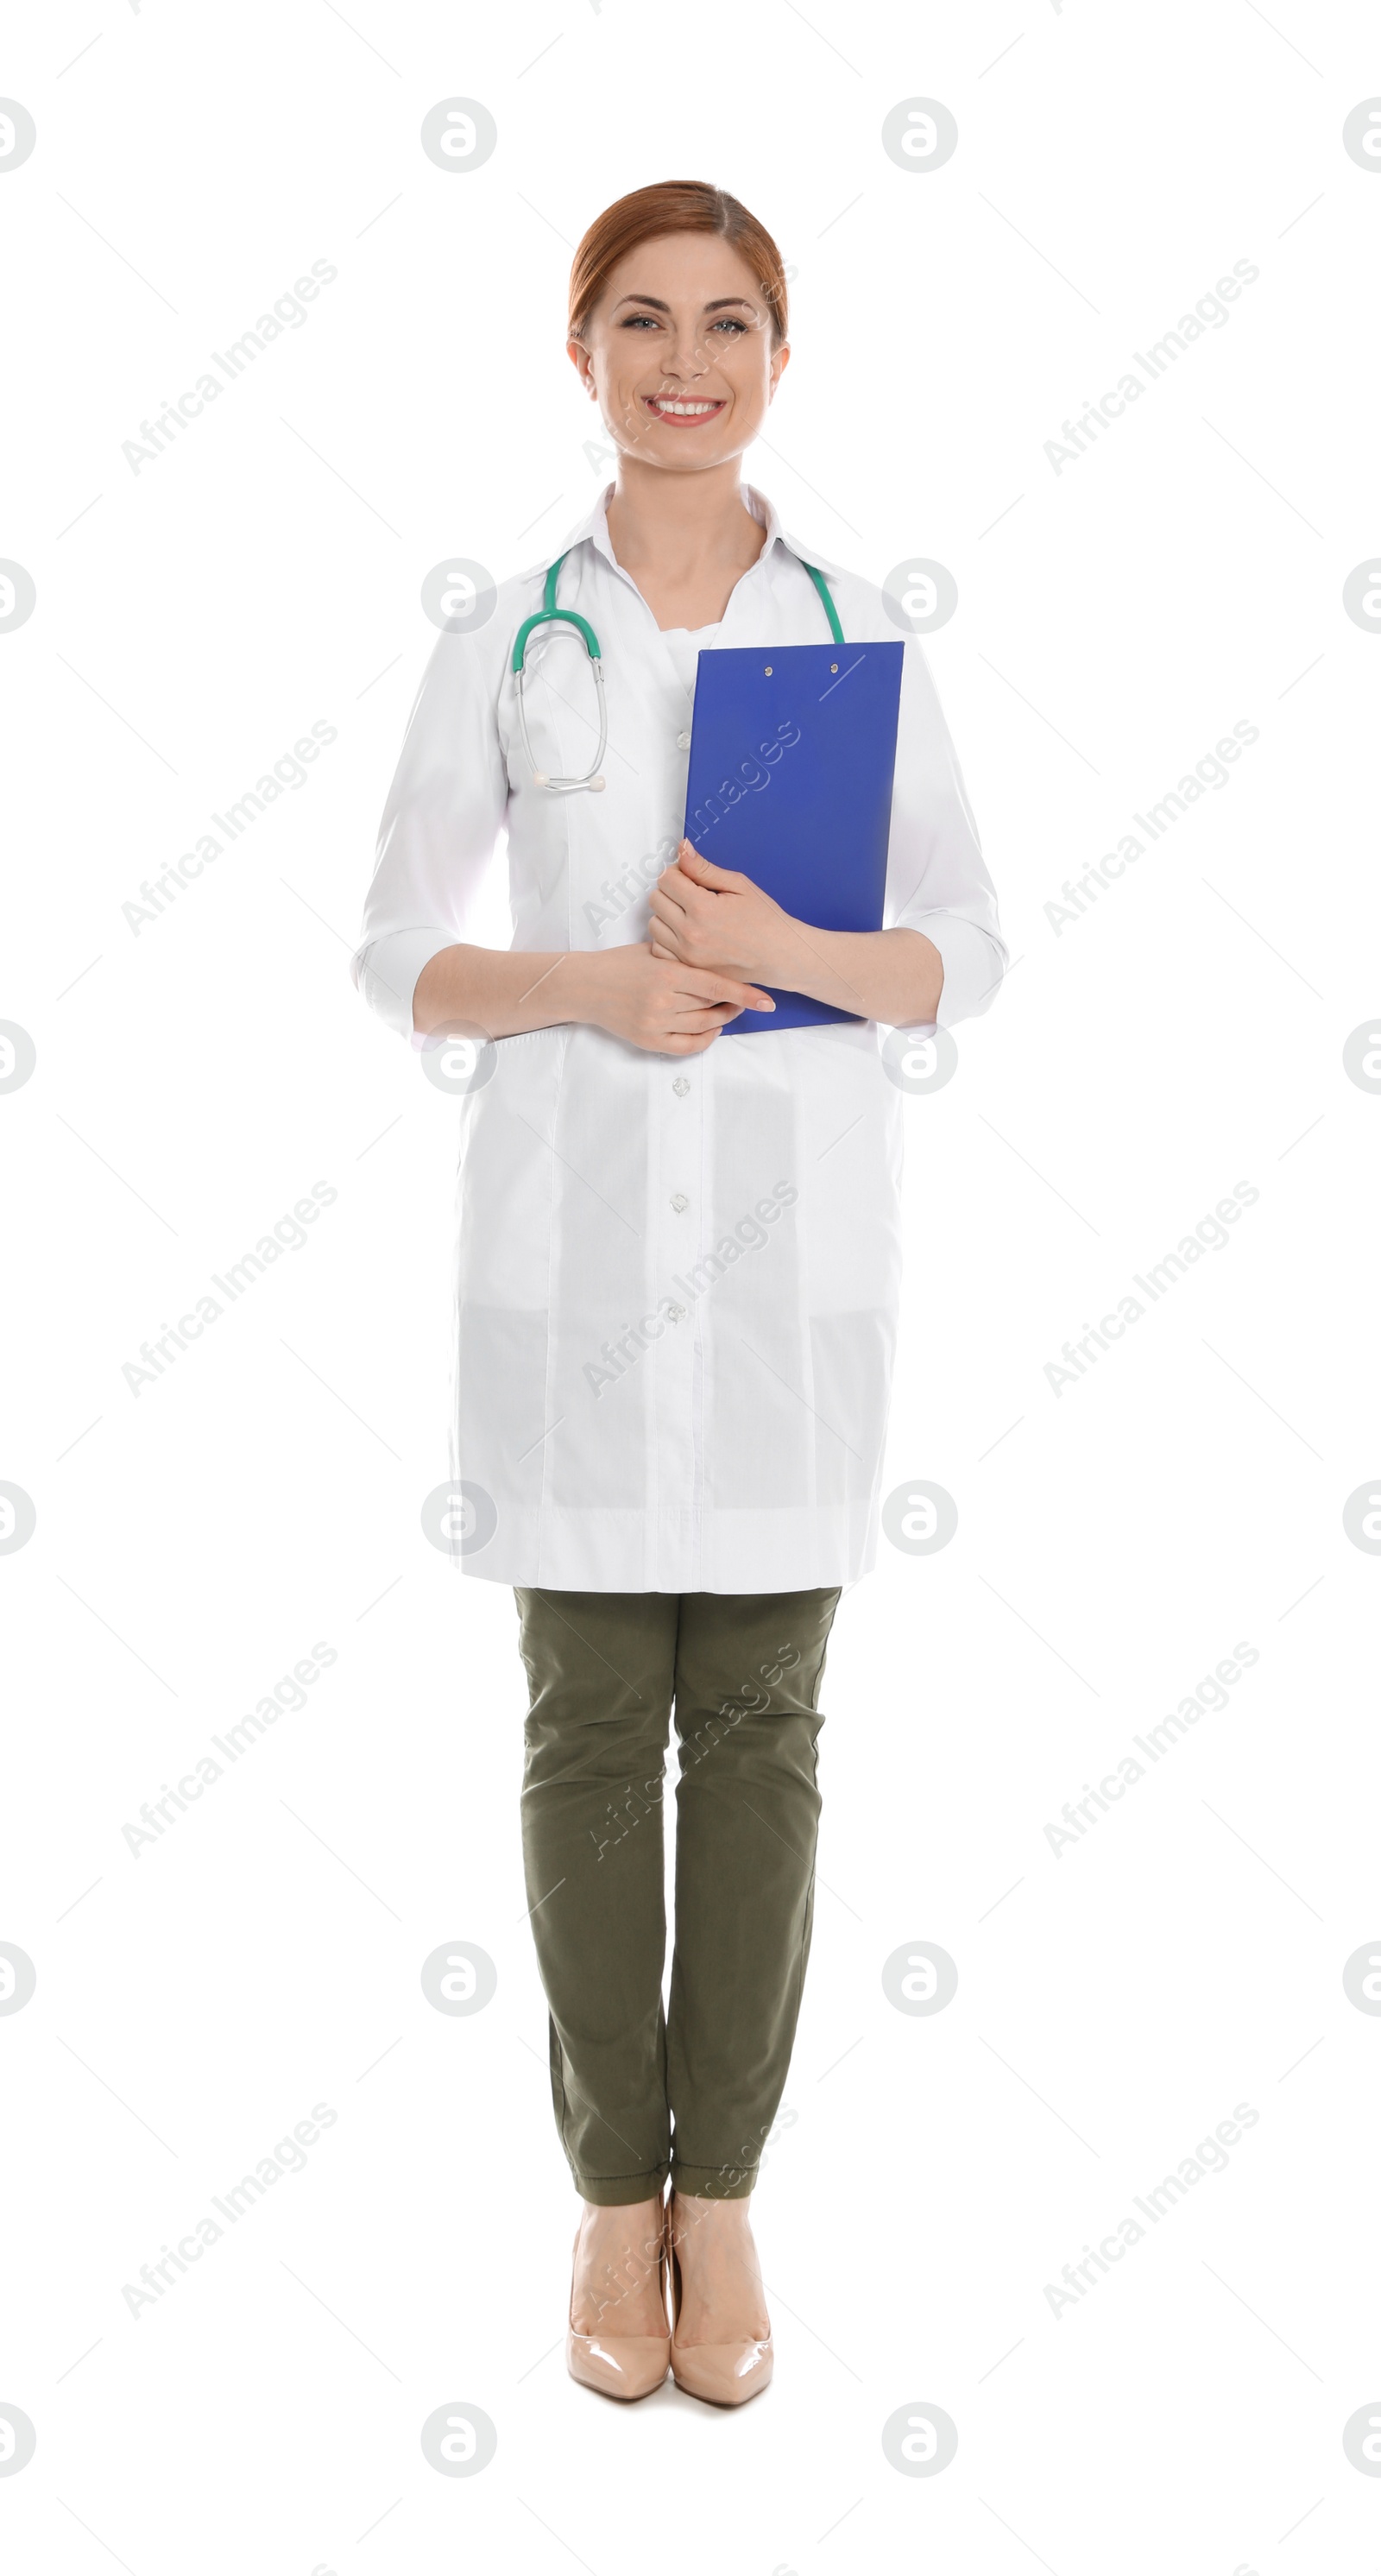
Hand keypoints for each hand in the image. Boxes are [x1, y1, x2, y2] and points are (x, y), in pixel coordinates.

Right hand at [568, 941, 774, 1055]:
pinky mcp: (647, 1040)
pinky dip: (705, 1040)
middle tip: (746, 998)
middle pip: (712, 1006)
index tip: (766, 1000)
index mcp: (667, 973)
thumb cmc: (619, 963)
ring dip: (722, 1020)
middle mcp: (663, 1001)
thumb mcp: (652, 950)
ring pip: (703, 1026)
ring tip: (730, 1010)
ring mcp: (655, 1023)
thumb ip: (683, 956)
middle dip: (734, 1003)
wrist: (584, 985)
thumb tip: (719, 959)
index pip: (716, 986)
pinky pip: (686, 1046)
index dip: (745, 994)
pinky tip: (713, 1030)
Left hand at [648, 840, 798, 986]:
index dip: (678, 872)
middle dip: (671, 892)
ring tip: (691, 916)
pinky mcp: (687, 969)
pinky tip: (686, 934)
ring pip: (654, 924)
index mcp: (703, 908)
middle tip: (692, 895)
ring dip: (667, 915)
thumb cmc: (765, 921)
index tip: (690, 877)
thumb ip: (704, 868)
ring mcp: (687, 955)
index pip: (666, 878)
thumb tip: (683, 850)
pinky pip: (658, 949)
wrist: (779, 955)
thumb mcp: (739, 885)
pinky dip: (667, 939)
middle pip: (656, 899)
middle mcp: (691, 933)